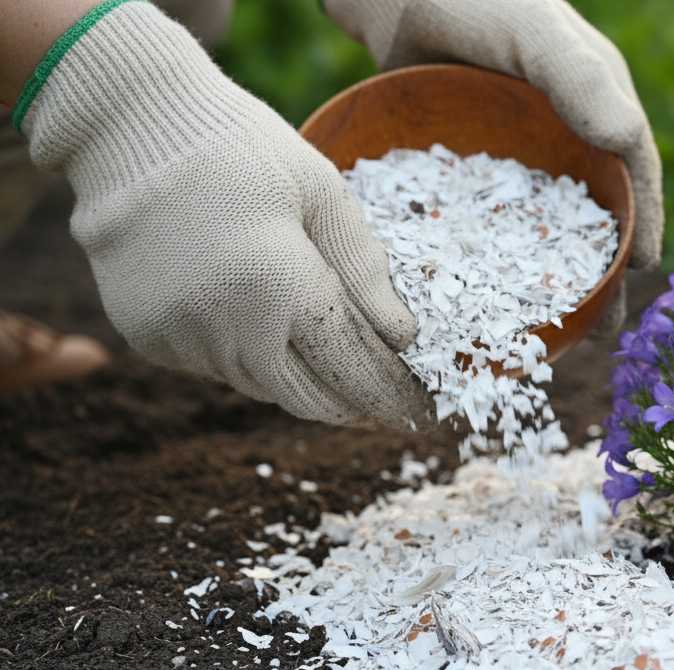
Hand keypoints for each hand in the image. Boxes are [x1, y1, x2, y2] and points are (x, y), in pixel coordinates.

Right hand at [18, 2, 431, 428]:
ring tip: (331, 368)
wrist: (128, 127)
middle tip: (383, 406)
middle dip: (349, 404)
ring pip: (260, 386)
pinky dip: (245, 359)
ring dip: (299, 382)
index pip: (350, 368)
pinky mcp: (145, 336)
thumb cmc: (241, 148)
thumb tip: (402, 337)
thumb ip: (363, 268)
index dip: (388, 393)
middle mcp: (227, 325)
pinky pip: (213, 367)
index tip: (417, 409)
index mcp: (281, 285)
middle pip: (306, 396)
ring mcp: (180, 336)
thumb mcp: (322, 191)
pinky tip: (261, 328)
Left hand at [327, 0, 663, 332]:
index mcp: (596, 101)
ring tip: (548, 334)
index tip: (643, 272)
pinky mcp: (474, 166)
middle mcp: (564, 134)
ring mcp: (518, 154)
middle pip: (593, 213)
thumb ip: (577, 79)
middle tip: (602, 331)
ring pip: (542, 227)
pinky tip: (481, 302)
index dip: (645, 221)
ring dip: (549, 279)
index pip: (633, 168)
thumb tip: (627, 140)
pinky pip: (489, 221)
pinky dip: (492, 262)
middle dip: (602, 272)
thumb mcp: (533, 33)